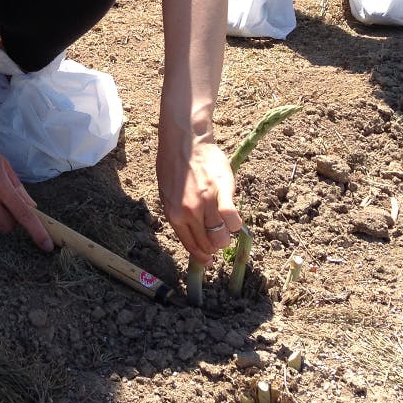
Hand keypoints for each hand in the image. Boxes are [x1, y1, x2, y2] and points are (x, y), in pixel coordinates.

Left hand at [156, 130, 241, 266]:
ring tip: (224, 225)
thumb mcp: (167, 195)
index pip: (191, 246)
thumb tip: (191, 237)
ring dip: (225, 236)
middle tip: (217, 237)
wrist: (185, 142)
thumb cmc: (174, 166)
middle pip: (208, 246)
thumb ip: (178, 216)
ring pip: (222, 238)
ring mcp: (206, 203)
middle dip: (214, 246)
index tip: (208, 260)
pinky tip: (232, 216)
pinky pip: (233, 220)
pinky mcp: (222, 192)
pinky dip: (235, 223)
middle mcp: (189, 213)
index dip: (202, 257)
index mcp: (174, 215)